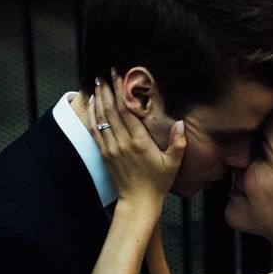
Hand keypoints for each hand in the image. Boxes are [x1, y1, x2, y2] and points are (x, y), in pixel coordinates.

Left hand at [87, 74, 185, 208]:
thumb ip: (178, 143)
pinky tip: (92, 104)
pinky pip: (95, 131)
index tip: (118, 75)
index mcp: (139, 142)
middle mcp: (122, 142)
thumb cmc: (157, 182)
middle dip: (107, 89)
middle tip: (104, 73)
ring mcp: (111, 148)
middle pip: (111, 110)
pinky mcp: (105, 154)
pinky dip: (92, 115)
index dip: (120, 91)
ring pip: (101, 118)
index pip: (126, 110)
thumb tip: (180, 123)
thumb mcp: (173, 164)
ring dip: (98, 98)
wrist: (138, 201)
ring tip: (96, 82)